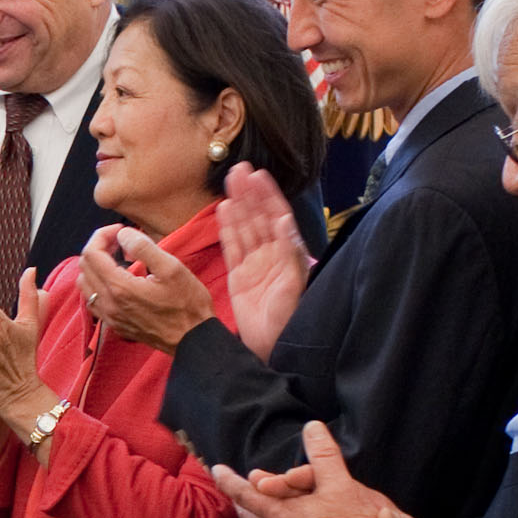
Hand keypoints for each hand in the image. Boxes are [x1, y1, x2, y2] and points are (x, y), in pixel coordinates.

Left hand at [78, 222, 213, 350]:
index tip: (121, 230)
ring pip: (84, 283)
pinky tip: (118, 279)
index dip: (102, 235)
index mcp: (119, 288)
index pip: (92, 253)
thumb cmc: (187, 304)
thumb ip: (143, 247)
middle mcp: (108, 304)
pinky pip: (93, 300)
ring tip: (118, 258)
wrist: (193, 340)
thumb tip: (122, 235)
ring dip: (95, 265)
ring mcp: (109, 317)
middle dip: (99, 247)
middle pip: (84, 266)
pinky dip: (98, 283)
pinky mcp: (115, 325)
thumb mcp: (172, 268)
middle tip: (121, 241)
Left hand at [209, 419, 421, 517]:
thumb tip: (312, 427)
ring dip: (261, 513)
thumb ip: (324, 456)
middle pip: (252, 514)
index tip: (216, 470)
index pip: (245, 495)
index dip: (229, 481)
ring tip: (256, 504)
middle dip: (244, 497)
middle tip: (241, 484)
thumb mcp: (341, 485)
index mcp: (281, 515)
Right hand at [217, 166, 314, 358]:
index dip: (268, 195)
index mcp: (289, 254)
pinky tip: (224, 211)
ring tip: (229, 183)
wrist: (274, 347)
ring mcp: (254, 265)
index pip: (278, 216)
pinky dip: (227, 229)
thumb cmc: (290, 320)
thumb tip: (284, 220)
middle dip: (249, 193)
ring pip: (244, 229)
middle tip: (238, 169)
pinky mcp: (239, 278)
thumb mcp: (294, 285)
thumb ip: (289, 252)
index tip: (259, 174)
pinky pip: (232, 248)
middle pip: (258, 217)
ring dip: (237, 205)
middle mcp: (272, 255)